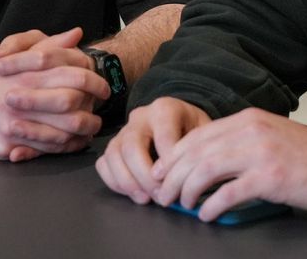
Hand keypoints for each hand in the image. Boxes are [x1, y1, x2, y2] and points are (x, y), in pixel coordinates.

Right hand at [0, 26, 107, 160]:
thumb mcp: (14, 57)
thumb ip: (48, 46)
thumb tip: (76, 34)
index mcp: (27, 73)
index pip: (72, 75)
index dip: (94, 83)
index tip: (104, 89)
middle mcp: (22, 97)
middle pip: (71, 106)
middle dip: (91, 114)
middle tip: (99, 117)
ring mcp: (13, 124)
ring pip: (60, 133)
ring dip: (80, 135)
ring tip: (88, 133)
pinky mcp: (5, 145)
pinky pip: (41, 151)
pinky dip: (60, 150)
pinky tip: (69, 145)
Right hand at [95, 97, 211, 203]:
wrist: (179, 119)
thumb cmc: (192, 129)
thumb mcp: (202, 132)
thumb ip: (196, 150)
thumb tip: (187, 180)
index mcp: (165, 108)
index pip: (163, 135)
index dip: (169, 162)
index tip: (178, 182)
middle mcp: (140, 116)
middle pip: (132, 145)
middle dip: (145, 176)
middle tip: (160, 197)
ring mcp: (123, 130)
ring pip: (113, 154)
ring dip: (127, 181)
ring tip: (145, 199)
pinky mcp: (113, 145)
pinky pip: (103, 163)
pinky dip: (114, 181)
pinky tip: (131, 193)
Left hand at [149, 107, 306, 220]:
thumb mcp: (271, 139)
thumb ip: (241, 144)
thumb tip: (205, 165)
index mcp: (249, 119)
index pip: (199, 134)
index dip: (174, 155)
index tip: (161, 173)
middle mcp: (252, 130)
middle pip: (197, 151)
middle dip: (173, 175)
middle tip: (163, 195)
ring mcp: (262, 152)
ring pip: (207, 169)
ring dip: (187, 190)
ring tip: (182, 205)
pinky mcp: (272, 177)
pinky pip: (230, 192)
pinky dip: (212, 205)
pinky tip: (206, 214)